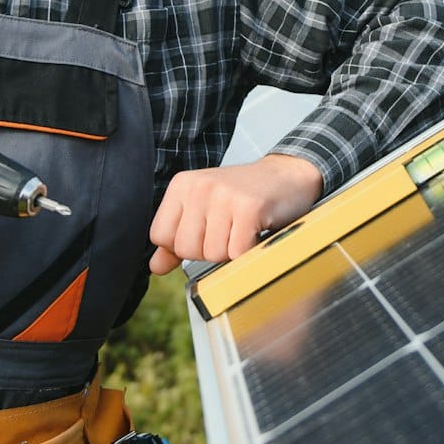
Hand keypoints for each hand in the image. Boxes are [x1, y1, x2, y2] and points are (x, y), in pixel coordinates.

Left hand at [147, 154, 322, 274]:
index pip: (160, 236)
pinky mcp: (249, 207)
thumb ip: (177, 238)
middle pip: (186, 249)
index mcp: (182, 185)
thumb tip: (155, 267)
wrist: (288, 176)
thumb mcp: (204, 210)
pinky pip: (237, 253)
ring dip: (232, 252)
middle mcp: (200, 186)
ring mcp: (225, 195)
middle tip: (229, 230)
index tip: (207, 231)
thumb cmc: (244, 197)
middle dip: (209, 251)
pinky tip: (256, 233)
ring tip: (243, 229)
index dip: (183, 246)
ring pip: (213, 254)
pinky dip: (249, 252)